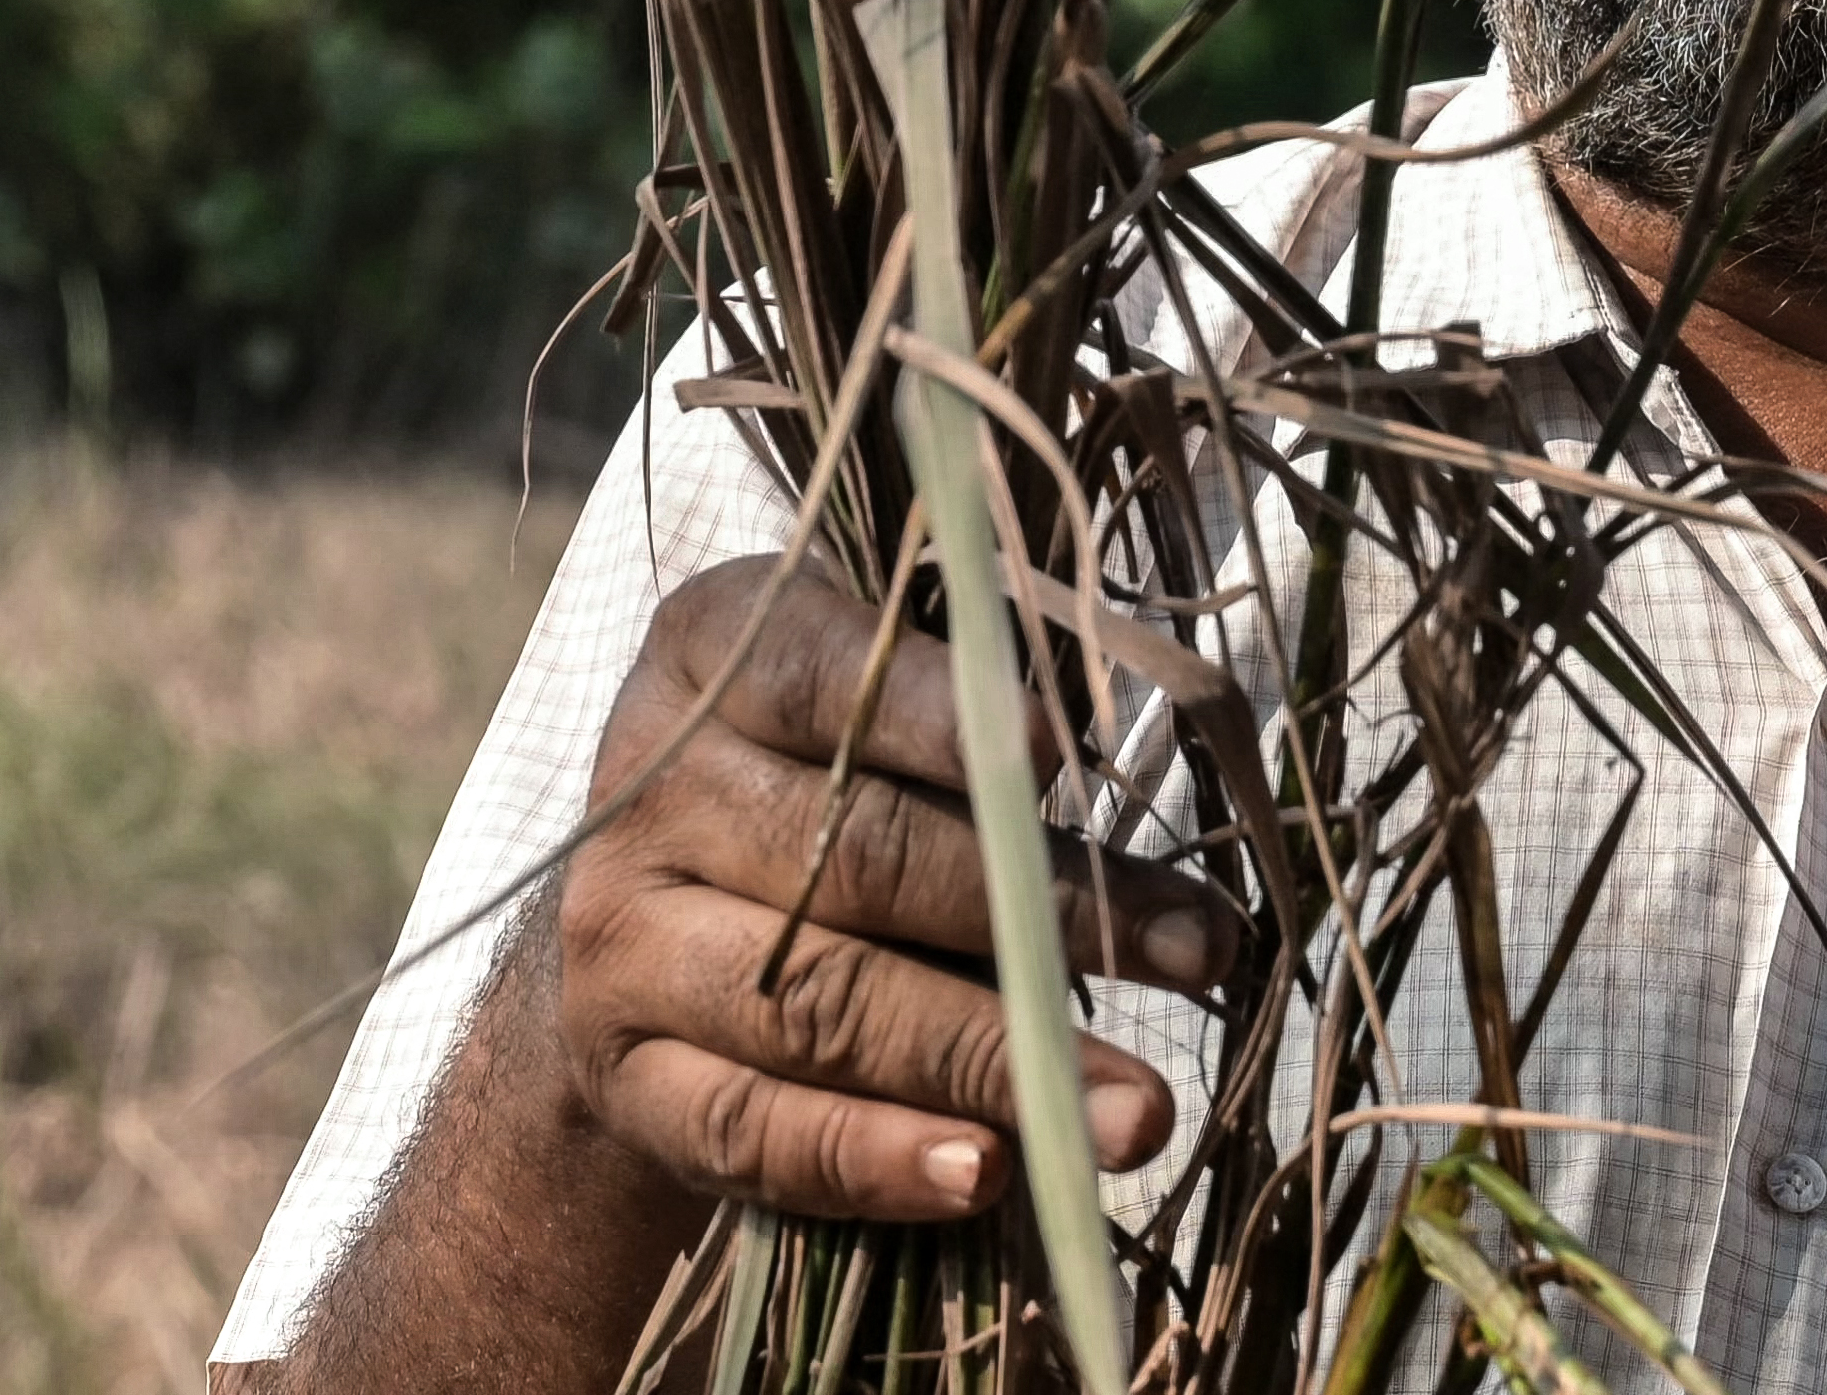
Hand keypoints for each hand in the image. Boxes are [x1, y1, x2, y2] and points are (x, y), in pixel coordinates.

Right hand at [554, 558, 1244, 1220]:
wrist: (647, 921)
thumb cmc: (831, 777)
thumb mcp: (882, 698)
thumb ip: (983, 706)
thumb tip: (1141, 726)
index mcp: (720, 652)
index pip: (826, 677)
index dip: (940, 711)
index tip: (1065, 749)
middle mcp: (655, 795)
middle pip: (860, 859)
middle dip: (1045, 912)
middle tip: (1204, 951)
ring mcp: (622, 945)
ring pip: (821, 1007)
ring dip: (992, 1064)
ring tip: (1135, 1111)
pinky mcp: (624, 1080)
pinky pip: (753, 1130)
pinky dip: (878, 1159)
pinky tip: (990, 1174)